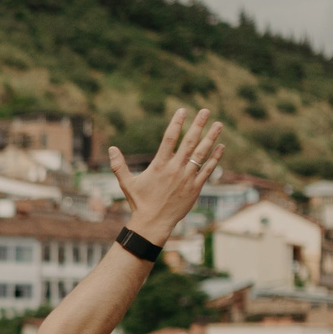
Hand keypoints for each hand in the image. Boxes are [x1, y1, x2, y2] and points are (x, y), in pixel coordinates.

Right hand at [109, 107, 222, 240]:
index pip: (169, 138)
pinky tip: (221, 146)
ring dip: (211, 138)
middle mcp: (175, 169)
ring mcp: (187, 178)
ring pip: (201, 153)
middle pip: (189, 142)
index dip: (177, 123)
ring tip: (218, 124)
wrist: (153, 223)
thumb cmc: (139, 202)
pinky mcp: (195, 187)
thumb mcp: (126, 183)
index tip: (183, 110)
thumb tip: (111, 149)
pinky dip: (215, 158)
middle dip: (198, 125)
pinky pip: (208, 169)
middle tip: (205, 111)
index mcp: (159, 165)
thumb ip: (119, 165)